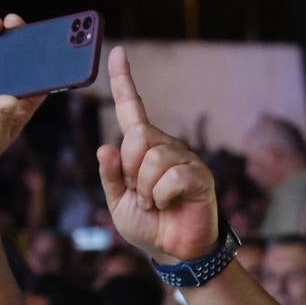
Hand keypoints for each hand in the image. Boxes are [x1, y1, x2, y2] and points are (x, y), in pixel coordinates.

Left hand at [97, 47, 217, 261]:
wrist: (175, 251)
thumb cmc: (149, 225)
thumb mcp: (117, 201)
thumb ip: (109, 176)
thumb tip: (105, 148)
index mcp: (143, 149)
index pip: (132, 110)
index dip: (124, 81)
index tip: (117, 52)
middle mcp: (166, 147)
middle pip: (137, 136)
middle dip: (130, 169)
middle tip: (139, 194)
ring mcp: (185, 160)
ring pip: (153, 158)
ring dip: (146, 188)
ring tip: (155, 203)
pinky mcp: (199, 177)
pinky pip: (171, 176)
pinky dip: (162, 196)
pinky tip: (170, 205)